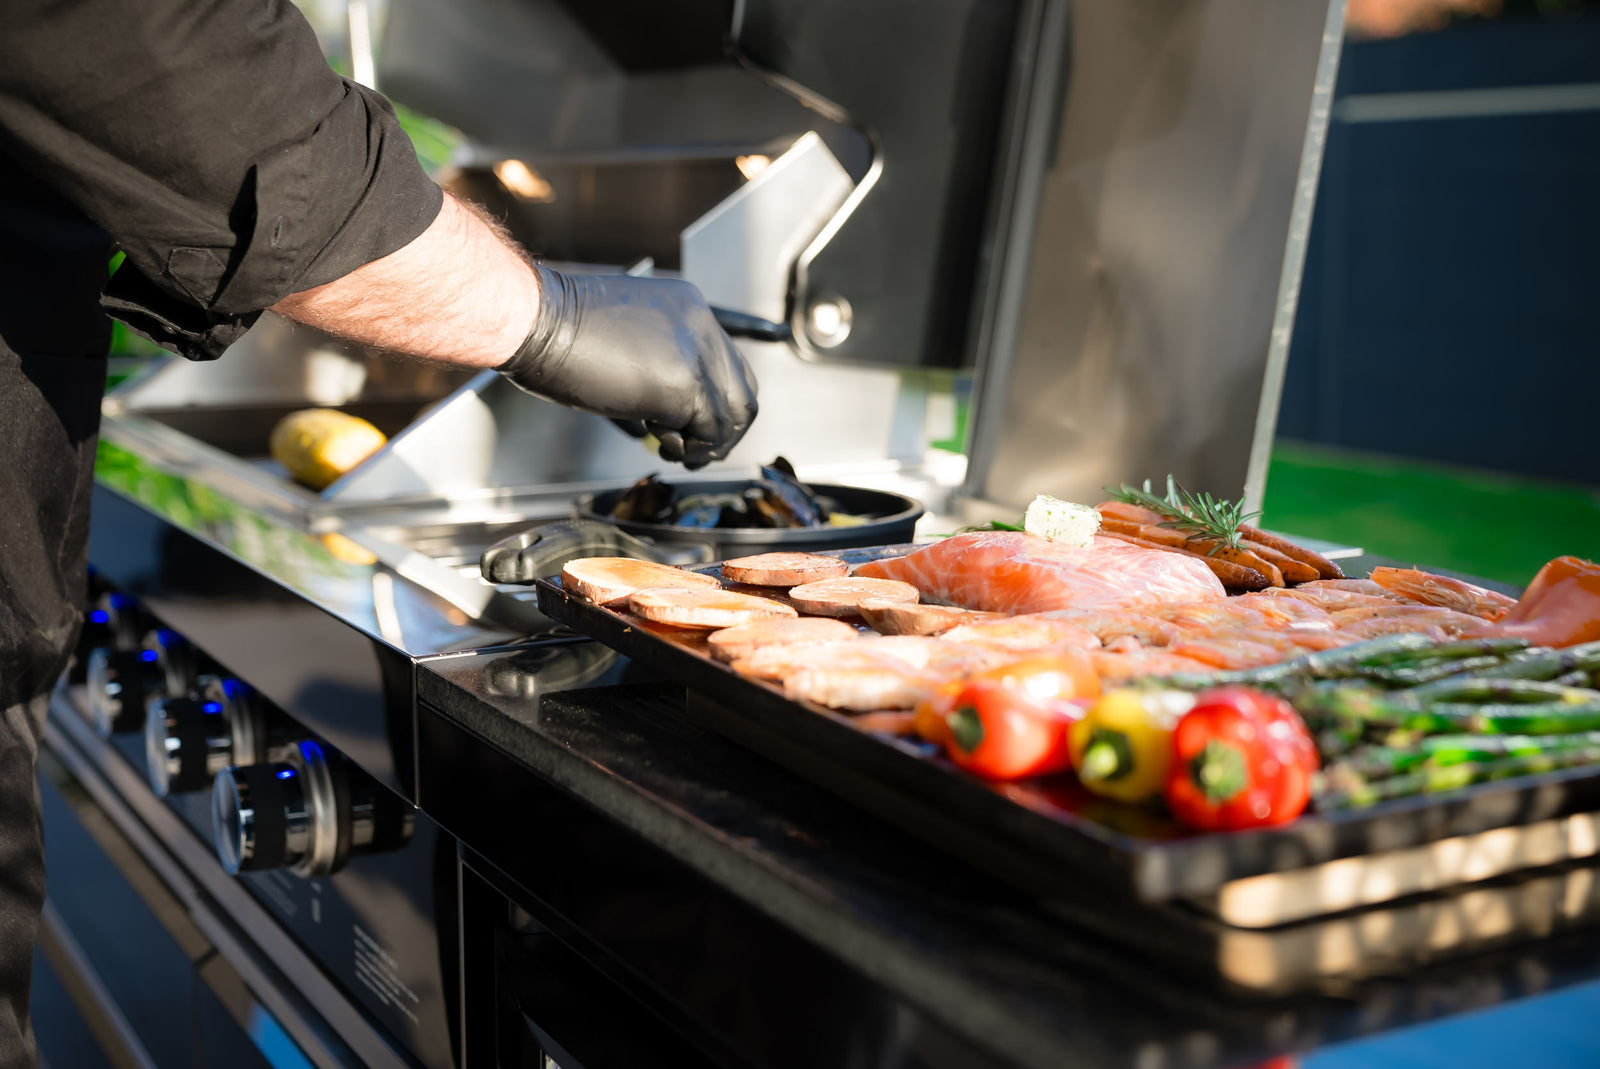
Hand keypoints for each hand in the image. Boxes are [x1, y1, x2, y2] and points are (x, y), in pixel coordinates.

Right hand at [498, 266, 758, 468]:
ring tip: (674, 449)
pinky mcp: (687, 385)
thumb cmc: (558, 328)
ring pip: (735, 415)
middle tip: (694, 450)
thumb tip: (673, 413)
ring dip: (707, 443)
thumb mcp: (626, 336)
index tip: (703, 428)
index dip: (721, 403)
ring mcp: (699, 355)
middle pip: (743, 392)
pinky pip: (708, 432)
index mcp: (690, 307)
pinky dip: (688, 447)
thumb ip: (659, 362)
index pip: (730, 363)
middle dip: (722, 431)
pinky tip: (660, 442)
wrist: (537, 320)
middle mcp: (703, 326)